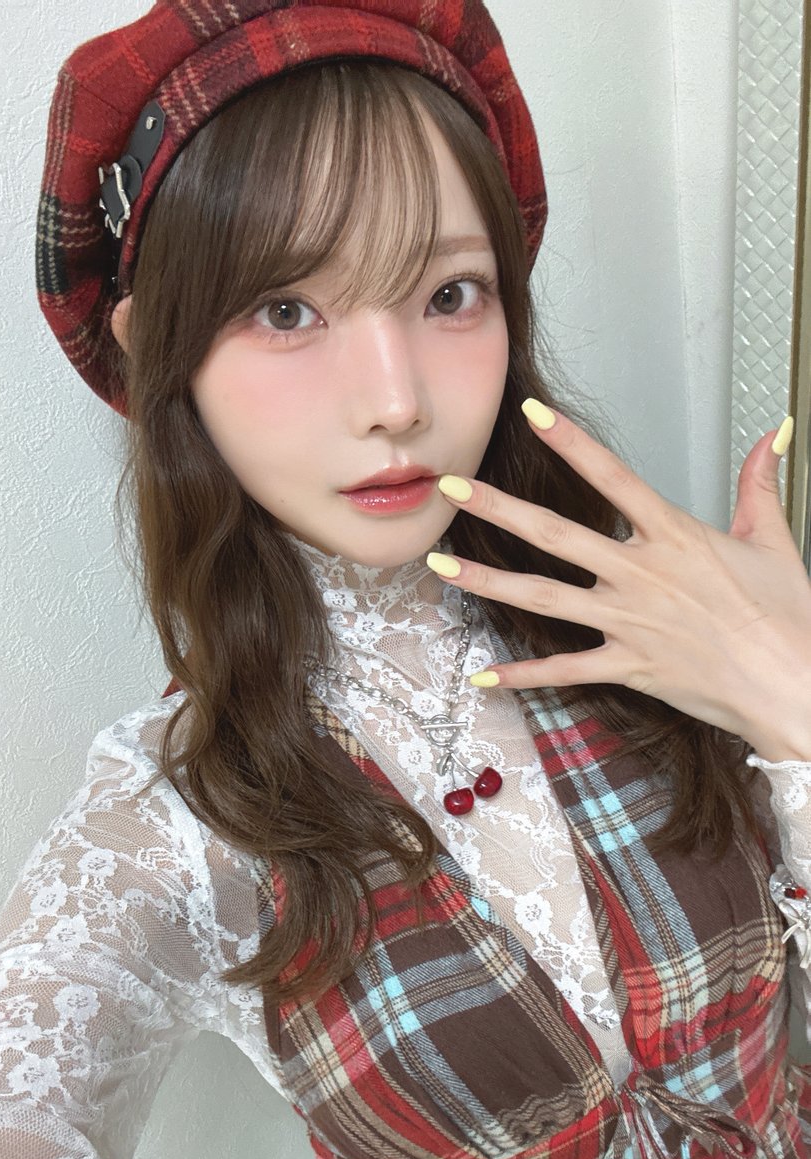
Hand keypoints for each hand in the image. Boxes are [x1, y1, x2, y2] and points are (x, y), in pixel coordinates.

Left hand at [427, 399, 810, 762]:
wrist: (794, 685)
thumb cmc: (788, 618)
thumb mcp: (774, 541)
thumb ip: (760, 484)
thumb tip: (775, 433)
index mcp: (674, 536)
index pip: (612, 476)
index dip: (570, 442)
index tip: (530, 414)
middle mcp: (639, 573)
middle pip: (555, 533)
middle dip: (497, 507)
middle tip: (451, 485)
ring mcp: (627, 621)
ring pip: (542, 597)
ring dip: (487, 580)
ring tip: (440, 565)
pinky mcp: (626, 665)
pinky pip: (564, 671)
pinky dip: (522, 675)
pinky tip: (482, 675)